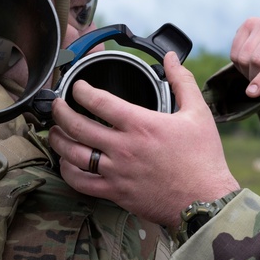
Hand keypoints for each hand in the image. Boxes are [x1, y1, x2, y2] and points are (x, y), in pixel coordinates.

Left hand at [48, 52, 240, 228]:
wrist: (205, 200)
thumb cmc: (203, 158)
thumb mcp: (198, 113)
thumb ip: (182, 82)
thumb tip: (171, 58)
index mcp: (141, 124)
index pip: (98, 101)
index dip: (81, 90)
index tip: (78, 87)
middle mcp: (123, 147)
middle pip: (76, 126)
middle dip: (60, 112)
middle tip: (57, 105)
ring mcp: (116, 172)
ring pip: (72, 154)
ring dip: (58, 140)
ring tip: (54, 131)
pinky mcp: (115, 193)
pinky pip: (80, 183)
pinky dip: (67, 171)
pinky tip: (66, 163)